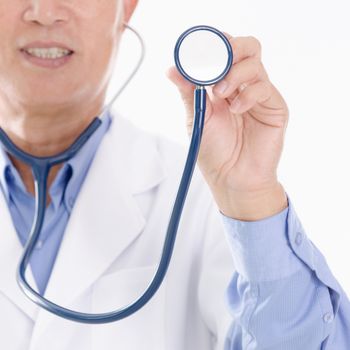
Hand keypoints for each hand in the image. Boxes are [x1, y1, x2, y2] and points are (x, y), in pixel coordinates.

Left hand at [167, 35, 288, 219]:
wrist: (232, 179)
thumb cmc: (214, 152)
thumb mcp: (196, 119)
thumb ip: (188, 92)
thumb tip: (172, 69)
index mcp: (221, 87)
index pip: (222, 53)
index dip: (212, 45)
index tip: (196, 50)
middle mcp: (242, 87)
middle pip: (245, 48)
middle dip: (228, 49)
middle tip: (214, 63)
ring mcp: (259, 96)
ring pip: (254, 62)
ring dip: (234, 73)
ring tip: (220, 93)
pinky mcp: (274, 107)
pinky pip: (263, 87)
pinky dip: (248, 94)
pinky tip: (237, 110)